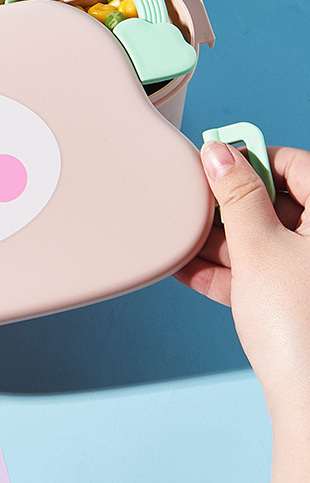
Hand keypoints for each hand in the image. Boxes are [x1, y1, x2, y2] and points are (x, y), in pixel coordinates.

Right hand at [175, 143, 309, 482]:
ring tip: (184, 240)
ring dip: (224, 239)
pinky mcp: (301, 307)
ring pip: (268, 240)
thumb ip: (236, 195)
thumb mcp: (258, 248)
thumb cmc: (301, 329)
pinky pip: (264, 275)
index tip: (214, 161)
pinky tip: (191, 271)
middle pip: (280, 202)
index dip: (252, 158)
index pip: (296, 164)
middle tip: (195, 203)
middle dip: (231, 204)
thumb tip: (221, 154)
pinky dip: (231, 271)